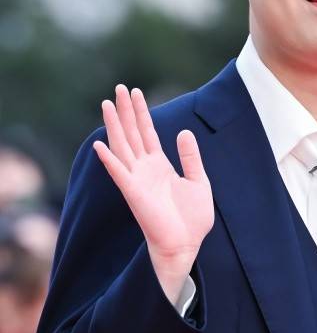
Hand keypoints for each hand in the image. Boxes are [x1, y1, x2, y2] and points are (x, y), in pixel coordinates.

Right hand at [93, 84, 213, 277]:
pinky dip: (109, 159)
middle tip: (118, 88)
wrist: (186, 244)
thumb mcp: (198, 181)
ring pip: (122, 146)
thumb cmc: (192, 219)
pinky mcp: (134, 193)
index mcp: (159, 165)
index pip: (147, 133)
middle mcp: (145, 169)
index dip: (141, 113)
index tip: (135, 92)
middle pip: (131, 134)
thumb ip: (190, 157)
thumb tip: (184, 131)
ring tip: (108, 104)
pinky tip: (101, 144)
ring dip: (114, 126)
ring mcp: (137, 180)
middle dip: (126, 111)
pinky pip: (119, 173)